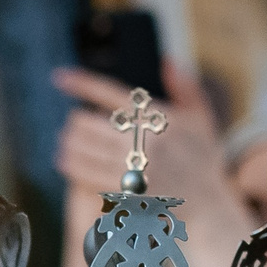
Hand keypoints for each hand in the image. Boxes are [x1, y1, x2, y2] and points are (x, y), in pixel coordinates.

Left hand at [51, 59, 253, 266]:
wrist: (208, 207)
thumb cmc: (204, 161)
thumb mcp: (203, 120)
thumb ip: (186, 88)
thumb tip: (167, 60)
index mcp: (159, 118)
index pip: (110, 93)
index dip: (81, 83)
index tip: (58, 77)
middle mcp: (144, 141)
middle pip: (90, 123)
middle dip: (75, 122)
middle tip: (71, 124)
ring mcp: (134, 168)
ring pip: (84, 149)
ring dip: (68, 144)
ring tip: (64, 142)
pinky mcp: (125, 193)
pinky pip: (86, 174)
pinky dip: (71, 166)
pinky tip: (64, 161)